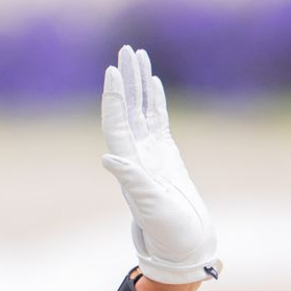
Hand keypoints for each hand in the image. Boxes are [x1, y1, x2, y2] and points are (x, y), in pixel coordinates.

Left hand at [101, 45, 221, 284]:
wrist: (182, 240)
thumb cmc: (166, 226)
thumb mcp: (148, 202)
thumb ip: (130, 179)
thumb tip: (107, 158)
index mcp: (128, 163)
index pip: (116, 122)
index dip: (114, 97)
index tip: (113, 70)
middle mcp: (135, 154)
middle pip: (127, 109)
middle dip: (125, 81)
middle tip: (124, 50)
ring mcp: (150, 153)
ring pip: (142, 110)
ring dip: (138, 84)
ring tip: (137, 56)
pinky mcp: (166, 154)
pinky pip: (158, 120)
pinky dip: (155, 100)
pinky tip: (154, 83)